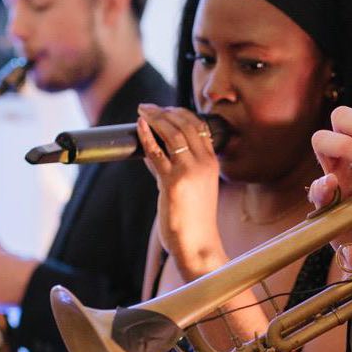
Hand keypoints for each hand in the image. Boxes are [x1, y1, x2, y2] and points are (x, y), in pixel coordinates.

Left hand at [138, 103, 224, 277]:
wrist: (198, 244)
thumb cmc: (194, 220)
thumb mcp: (192, 188)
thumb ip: (173, 168)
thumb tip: (152, 151)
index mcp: (212, 163)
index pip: (199, 127)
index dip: (181, 113)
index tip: (165, 109)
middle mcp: (203, 163)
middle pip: (185, 124)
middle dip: (165, 111)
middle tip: (148, 107)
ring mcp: (189, 171)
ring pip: (172, 133)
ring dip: (155, 118)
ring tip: (142, 112)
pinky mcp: (172, 182)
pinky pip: (157, 153)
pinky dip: (147, 137)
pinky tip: (139, 127)